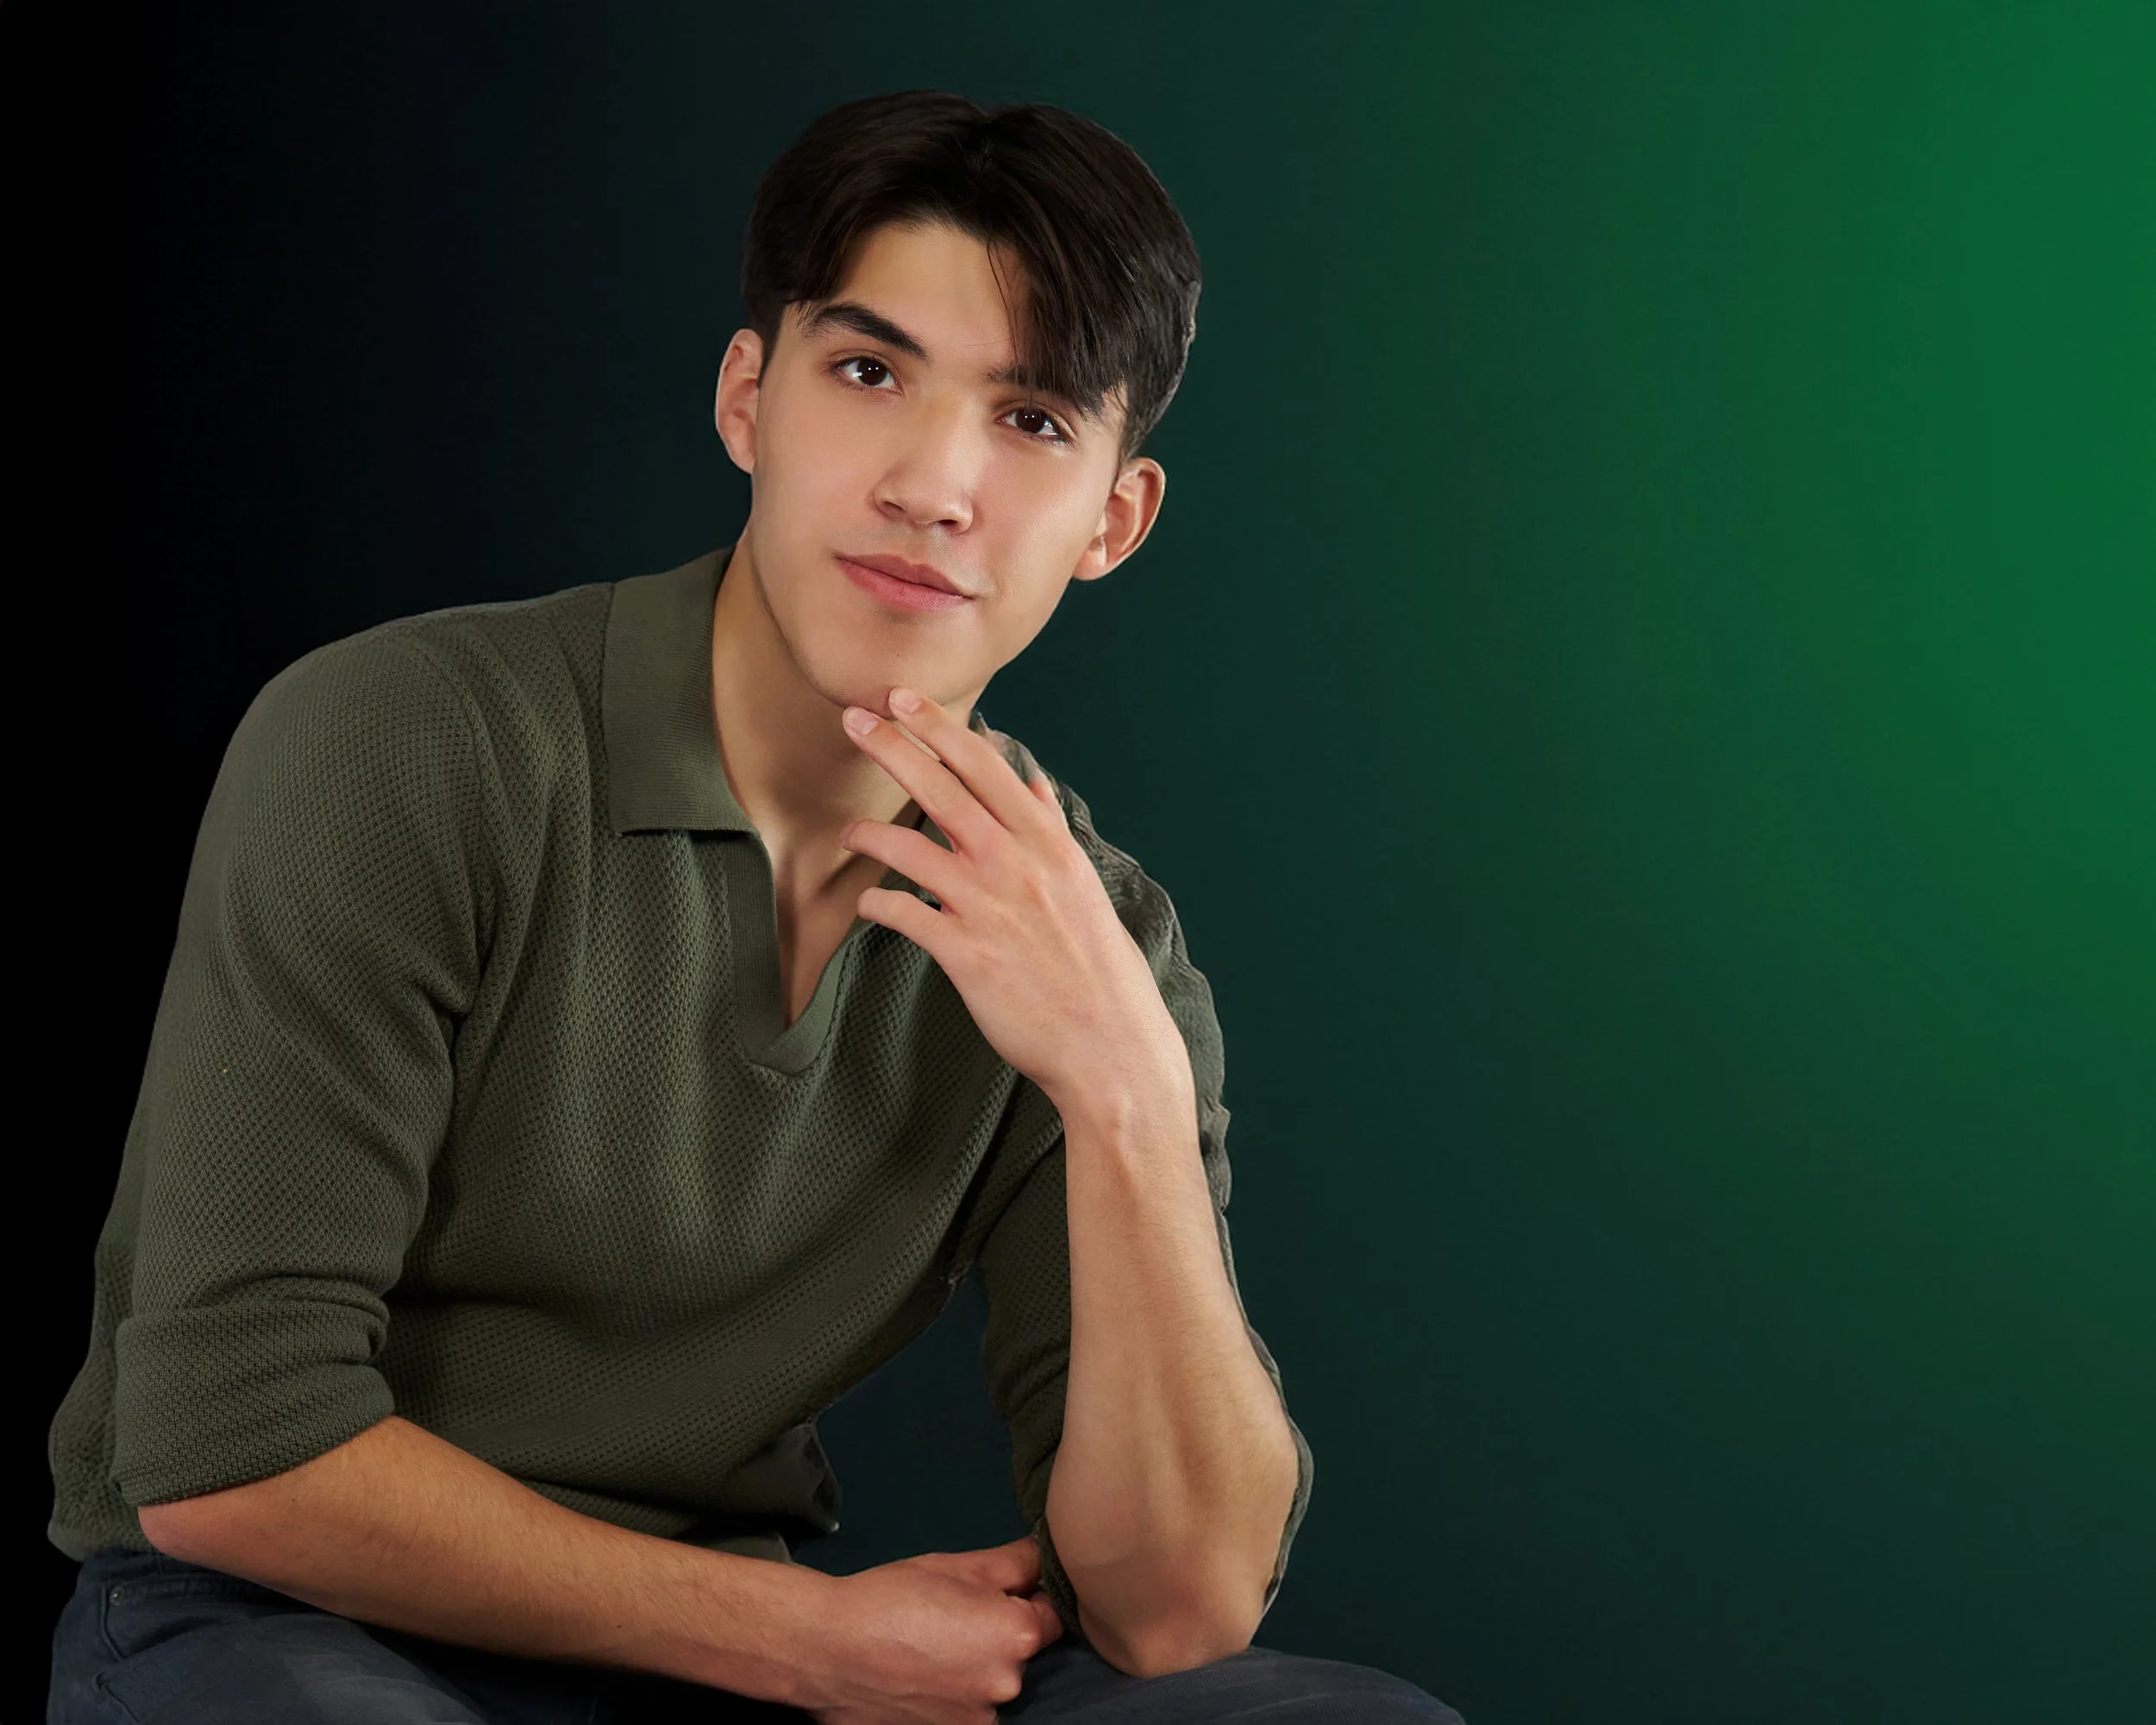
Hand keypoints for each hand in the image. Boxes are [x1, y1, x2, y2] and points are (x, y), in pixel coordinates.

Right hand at [799, 1535, 1064, 1723]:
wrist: (827, 1649)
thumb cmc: (892, 1597)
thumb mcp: (958, 1566)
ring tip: (927, 1648)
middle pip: (1020, 1654)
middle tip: (951, 1616)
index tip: (999, 1591)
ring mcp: (978, 1720)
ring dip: (973, 1668)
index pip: (1053, 1614)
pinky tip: (917, 1676)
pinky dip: (950, 1694)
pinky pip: (964, 1709)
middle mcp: (1008, 1686)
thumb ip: (1016, 1563)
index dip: (1029, 1598)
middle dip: (996, 1635)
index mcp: (1016, 1636)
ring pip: (990, 1683)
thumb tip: (1047, 1557)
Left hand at [837, 687, 1190, 1111]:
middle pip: (942, 789)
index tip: (905, 698)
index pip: (986, 767)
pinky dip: (879, 903)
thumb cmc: (1098, 969)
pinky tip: (870, 902)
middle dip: (893, 748)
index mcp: (1047, 843)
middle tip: (854, 720)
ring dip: (870, 833)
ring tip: (848, 831)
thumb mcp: (1084, 886)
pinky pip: (904, 913)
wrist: (1109, 1045)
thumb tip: (1035, 785)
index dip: (940, 729)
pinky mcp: (964, 953)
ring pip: (910, 847)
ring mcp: (987, 907)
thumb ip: (1052, 831)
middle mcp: (1016, 864)